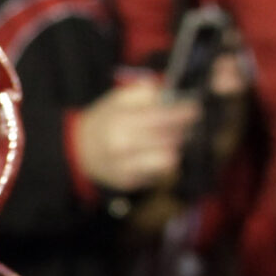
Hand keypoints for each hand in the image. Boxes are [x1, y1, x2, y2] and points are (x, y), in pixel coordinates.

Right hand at [70, 83, 200, 194]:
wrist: (79, 151)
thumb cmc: (105, 121)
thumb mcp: (118, 99)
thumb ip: (144, 93)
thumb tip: (170, 93)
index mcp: (120, 122)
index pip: (161, 117)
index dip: (182, 113)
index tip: (195, 108)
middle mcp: (123, 146)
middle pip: (168, 138)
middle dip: (183, 129)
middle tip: (190, 122)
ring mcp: (126, 167)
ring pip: (168, 159)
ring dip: (175, 146)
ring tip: (172, 137)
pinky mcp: (129, 182)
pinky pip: (159, 173)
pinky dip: (162, 161)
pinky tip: (156, 152)